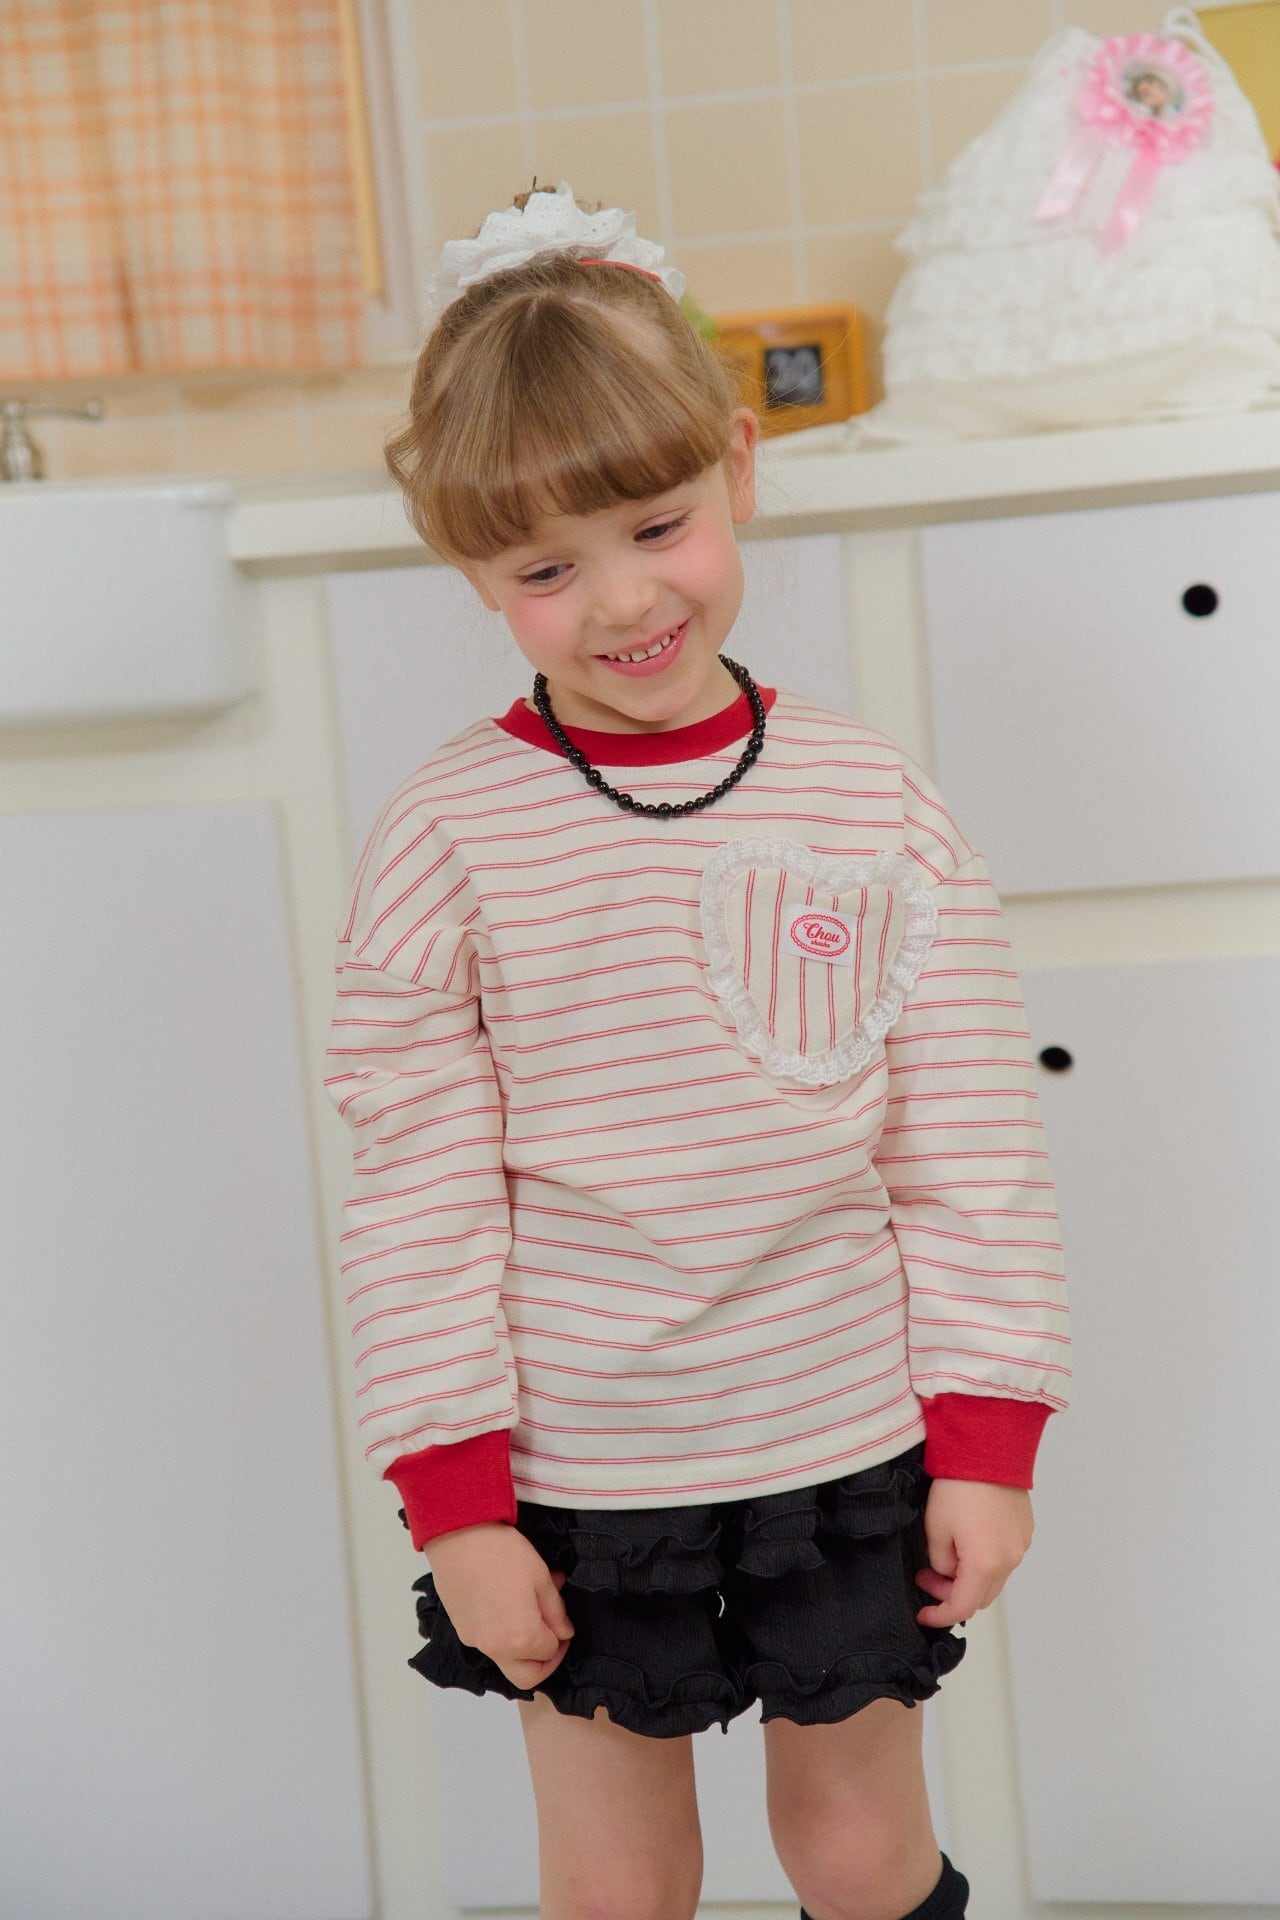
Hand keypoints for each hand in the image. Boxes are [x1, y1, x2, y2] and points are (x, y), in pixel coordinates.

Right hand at [423, 1522, 576, 1690]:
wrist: (459, 1535)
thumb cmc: (501, 1552)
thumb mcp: (541, 1578)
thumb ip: (556, 1611)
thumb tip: (564, 1631)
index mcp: (521, 1637)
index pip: (550, 1652)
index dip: (562, 1637)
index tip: (564, 1621)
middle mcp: (496, 1648)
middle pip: (526, 1677)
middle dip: (544, 1662)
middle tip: (553, 1637)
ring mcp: (475, 1640)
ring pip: (506, 1660)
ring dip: (522, 1648)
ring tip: (529, 1613)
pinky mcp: (462, 1629)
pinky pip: (488, 1644)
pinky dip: (502, 1635)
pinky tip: (507, 1606)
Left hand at [914, 1479, 1033, 1628]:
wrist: (988, 1447)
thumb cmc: (959, 1485)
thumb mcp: (935, 1527)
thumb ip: (940, 1561)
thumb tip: (948, 1570)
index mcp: (985, 1564)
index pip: (961, 1607)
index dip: (940, 1615)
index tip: (924, 1615)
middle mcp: (1009, 1559)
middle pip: (981, 1597)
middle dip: (951, 1594)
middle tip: (927, 1576)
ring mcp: (1020, 1544)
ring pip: (994, 1579)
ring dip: (970, 1577)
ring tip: (946, 1555)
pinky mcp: (1024, 1530)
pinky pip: (1005, 1558)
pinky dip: (986, 1561)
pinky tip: (968, 1539)